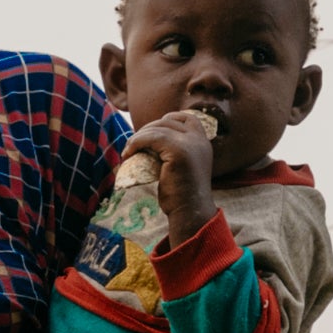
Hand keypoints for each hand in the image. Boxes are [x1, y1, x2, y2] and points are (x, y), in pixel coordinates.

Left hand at [122, 108, 219, 233]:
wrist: (190, 214)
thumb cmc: (182, 197)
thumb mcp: (182, 168)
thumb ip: (175, 153)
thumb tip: (150, 145)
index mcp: (203, 144)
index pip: (188, 118)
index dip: (170, 118)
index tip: (153, 129)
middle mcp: (200, 141)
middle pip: (169, 122)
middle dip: (148, 129)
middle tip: (134, 145)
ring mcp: (191, 144)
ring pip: (158, 129)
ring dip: (139, 137)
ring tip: (128, 151)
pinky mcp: (179, 151)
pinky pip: (152, 137)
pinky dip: (136, 142)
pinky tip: (128, 154)